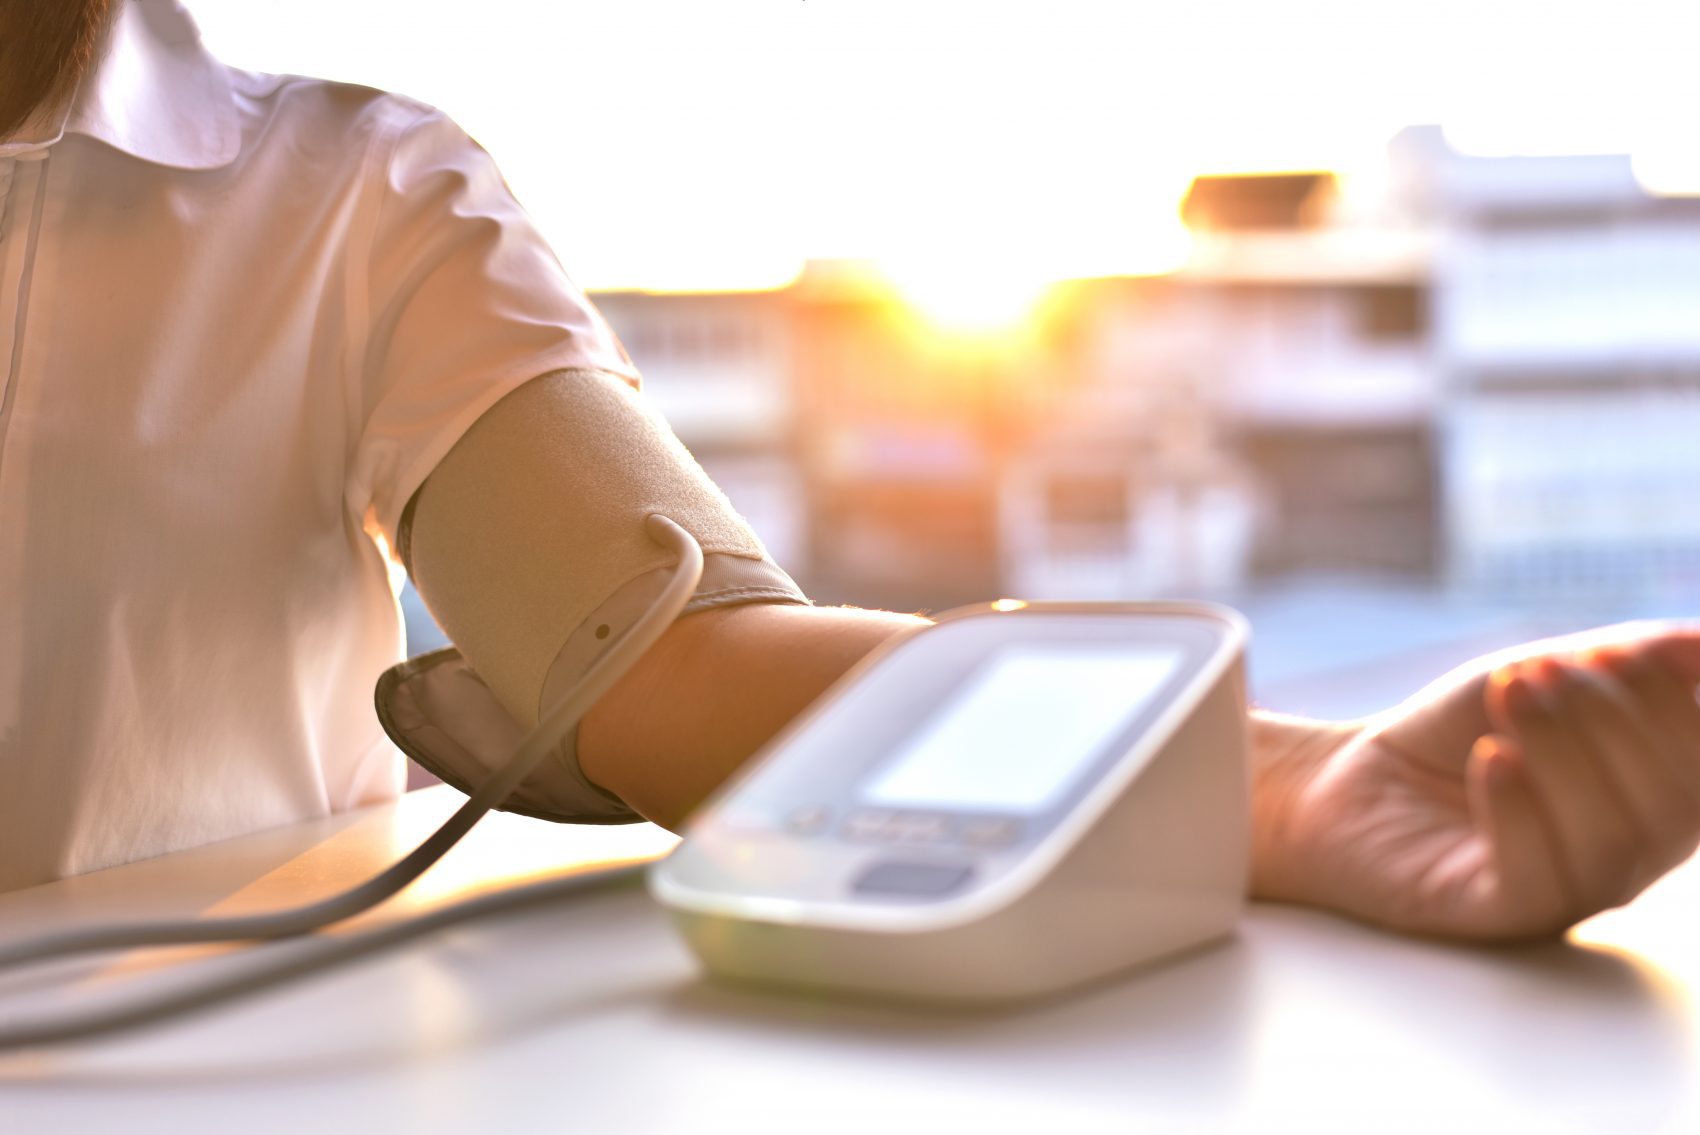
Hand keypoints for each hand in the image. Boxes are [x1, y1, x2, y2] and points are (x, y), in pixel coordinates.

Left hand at [1251, 625, 1699, 939]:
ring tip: (1511, 694)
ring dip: (1565, 754)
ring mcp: (1566, 895)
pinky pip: (1536, 878)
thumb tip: (1699, 643)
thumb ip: (1626, 661)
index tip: (1619, 650)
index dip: (1675, 711)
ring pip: (1608, 844)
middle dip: (1614, 724)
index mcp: (1649, 803)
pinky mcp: (1499, 917)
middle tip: (1543, 670)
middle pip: (1669, 810)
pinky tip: (1491, 757)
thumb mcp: (1541, 679)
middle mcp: (1623, 858)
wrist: (1346, 782)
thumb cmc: (1453, 735)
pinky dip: (1519, 810)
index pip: (1698, 772)